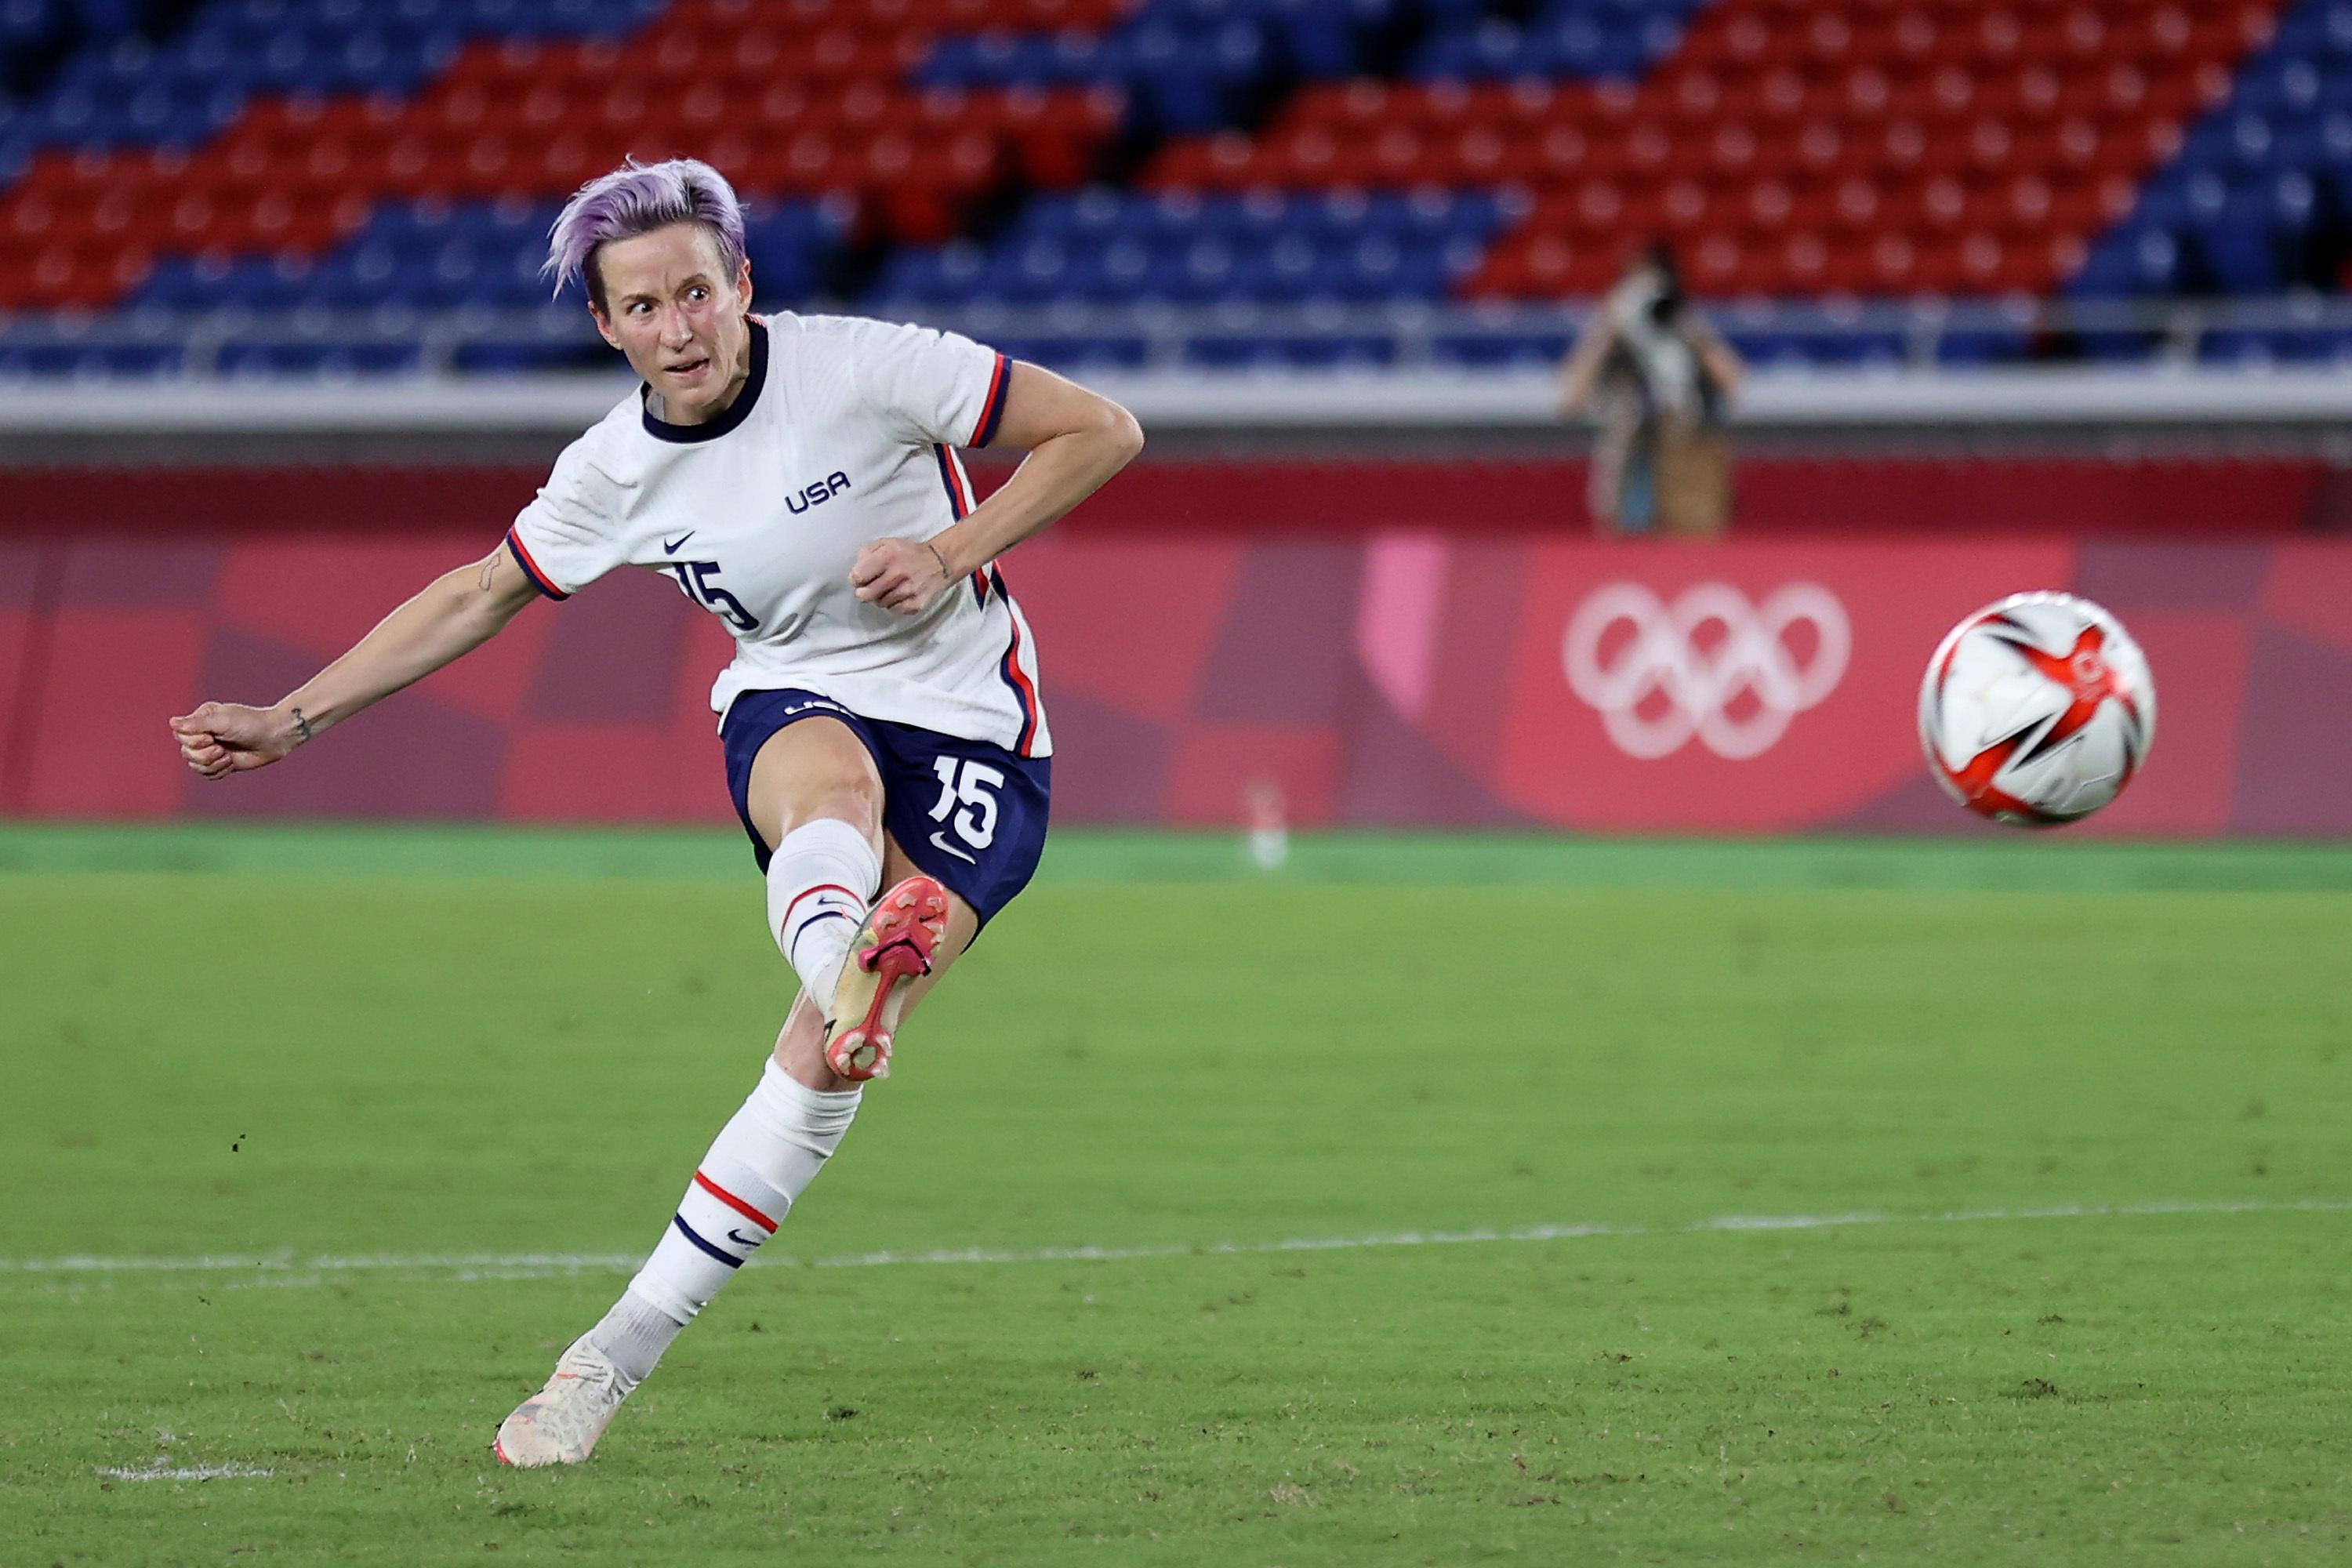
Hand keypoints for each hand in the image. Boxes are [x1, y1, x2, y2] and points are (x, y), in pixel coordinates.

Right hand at [169, 702, 301, 779]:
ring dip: (212, 764)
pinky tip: (231, 763)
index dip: (193, 741)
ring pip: (195, 766)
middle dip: (204, 755)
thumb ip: (198, 724)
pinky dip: (219, 771)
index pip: (180, 735)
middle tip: (222, 748)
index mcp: (201, 719)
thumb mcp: (224, 722)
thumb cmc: (251, 724)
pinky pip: (208, 774)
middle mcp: (203, 734)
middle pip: (185, 753)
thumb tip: (172, 722)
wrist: (274, 738)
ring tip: (227, 756)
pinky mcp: (221, 763)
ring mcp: (211, 749)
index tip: (211, 737)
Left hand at [850, 536, 955, 615]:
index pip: (857, 576)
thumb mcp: (886, 543)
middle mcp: (898, 573)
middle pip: (865, 595)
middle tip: (873, 585)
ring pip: (880, 603)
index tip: (861, 578)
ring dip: (882, 597)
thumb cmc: (908, 553)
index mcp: (887, 556)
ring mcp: (908, 590)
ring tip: (892, 587)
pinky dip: (894, 603)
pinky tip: (901, 593)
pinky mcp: (917, 603)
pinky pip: (894, 609)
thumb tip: (855, 572)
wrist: (940, 562)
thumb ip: (866, 553)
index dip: (857, 579)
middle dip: (865, 591)